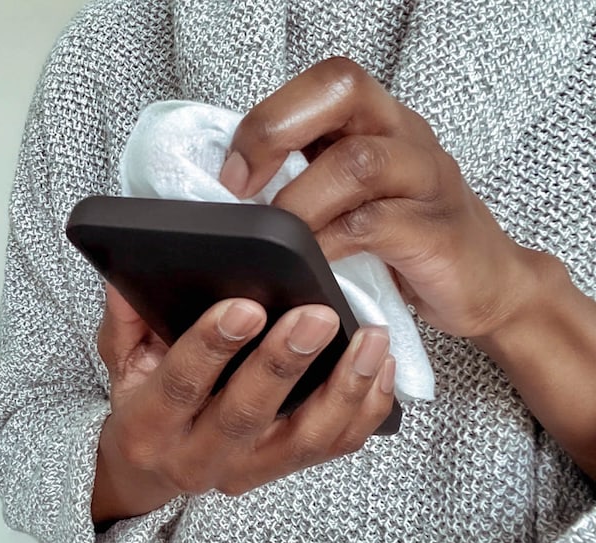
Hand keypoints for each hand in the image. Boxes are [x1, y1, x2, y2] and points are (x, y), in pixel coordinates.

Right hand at [92, 284, 395, 523]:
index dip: (211, 346)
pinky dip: (364, 409)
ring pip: (303, 439)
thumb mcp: (118, 360)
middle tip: (316, 316)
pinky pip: (333, 447)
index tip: (244, 306)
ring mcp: (245, 470)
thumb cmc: (139, 404)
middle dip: (284, 362)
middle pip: (246, 415)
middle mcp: (197, 457)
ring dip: (342, 389)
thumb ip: (125, 319)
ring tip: (368, 340)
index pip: (180, 386)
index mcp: (149, 426)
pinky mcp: (280, 470)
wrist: (151, 468)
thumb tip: (125, 274)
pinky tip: (379, 368)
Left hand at [219, 57, 548, 338]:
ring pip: (358, 161)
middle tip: (242, 189)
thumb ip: (306, 176)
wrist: (488, 286)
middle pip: (342, 91)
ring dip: (299, 200)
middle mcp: (405, 136)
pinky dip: (329, 242)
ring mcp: (427, 181)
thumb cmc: (407, 238)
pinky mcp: (438, 233)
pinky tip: (312, 263)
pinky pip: (375, 224)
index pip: (325, 82)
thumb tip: (228, 189)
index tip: (231, 172)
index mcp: (378, 120)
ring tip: (277, 236)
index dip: (269, 116)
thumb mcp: (352, 196)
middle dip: (275, 133)